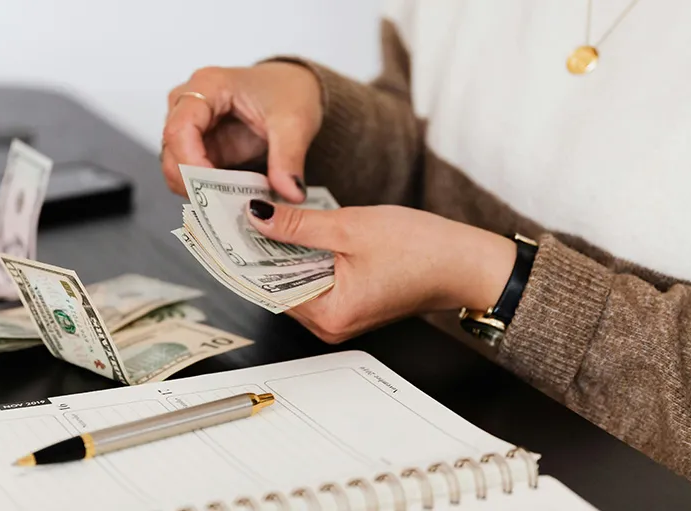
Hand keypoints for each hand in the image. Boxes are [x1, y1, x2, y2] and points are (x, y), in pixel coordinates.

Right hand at [160, 61, 322, 202]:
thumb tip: (290, 192)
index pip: (180, 128)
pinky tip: (231, 200)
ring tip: (232, 204)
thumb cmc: (288, 91)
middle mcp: (189, 103)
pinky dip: (207, 191)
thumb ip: (289, 158)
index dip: (190, 162)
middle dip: (193, 183)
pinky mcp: (199, 147)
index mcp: (208, 85)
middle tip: (224, 206)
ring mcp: (191, 127)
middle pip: (171, 150)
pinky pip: (191, 175)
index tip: (213, 189)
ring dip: (199, 190)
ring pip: (175, 166)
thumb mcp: (295, 122)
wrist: (294, 88)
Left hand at [244, 199, 516, 342]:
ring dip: (281, 252)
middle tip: (238, 215)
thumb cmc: (423, 249)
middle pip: (277, 286)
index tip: (223, 229)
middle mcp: (330, 325)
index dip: (243, 255)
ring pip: (294, 282)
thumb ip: (297, 225)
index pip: (266, 287)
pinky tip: (296, 231)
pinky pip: (314, 281)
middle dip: (259, 251)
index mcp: (329, 314)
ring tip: (264, 217)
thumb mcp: (350, 227)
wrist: (467, 262)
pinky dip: (303, 257)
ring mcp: (341, 317)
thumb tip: (257, 217)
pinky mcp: (351, 304)